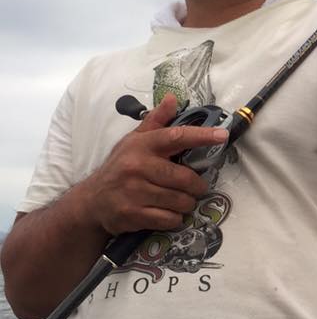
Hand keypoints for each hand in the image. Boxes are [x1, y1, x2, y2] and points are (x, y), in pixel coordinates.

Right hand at [82, 94, 228, 235]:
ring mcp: (134, 192)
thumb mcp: (134, 141)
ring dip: (186, 204)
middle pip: (184, 178)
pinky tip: (167, 213)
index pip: (176, 137)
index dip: (201, 136)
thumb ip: (156, 121)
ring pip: (180, 201)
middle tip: (196, 187)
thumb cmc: (120, 167)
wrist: (92, 201)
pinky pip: (169, 219)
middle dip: (197, 186)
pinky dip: (174, 219)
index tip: (222, 135)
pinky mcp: (133, 214)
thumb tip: (173, 98)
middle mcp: (137, 167)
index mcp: (142, 145)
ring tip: (179, 201)